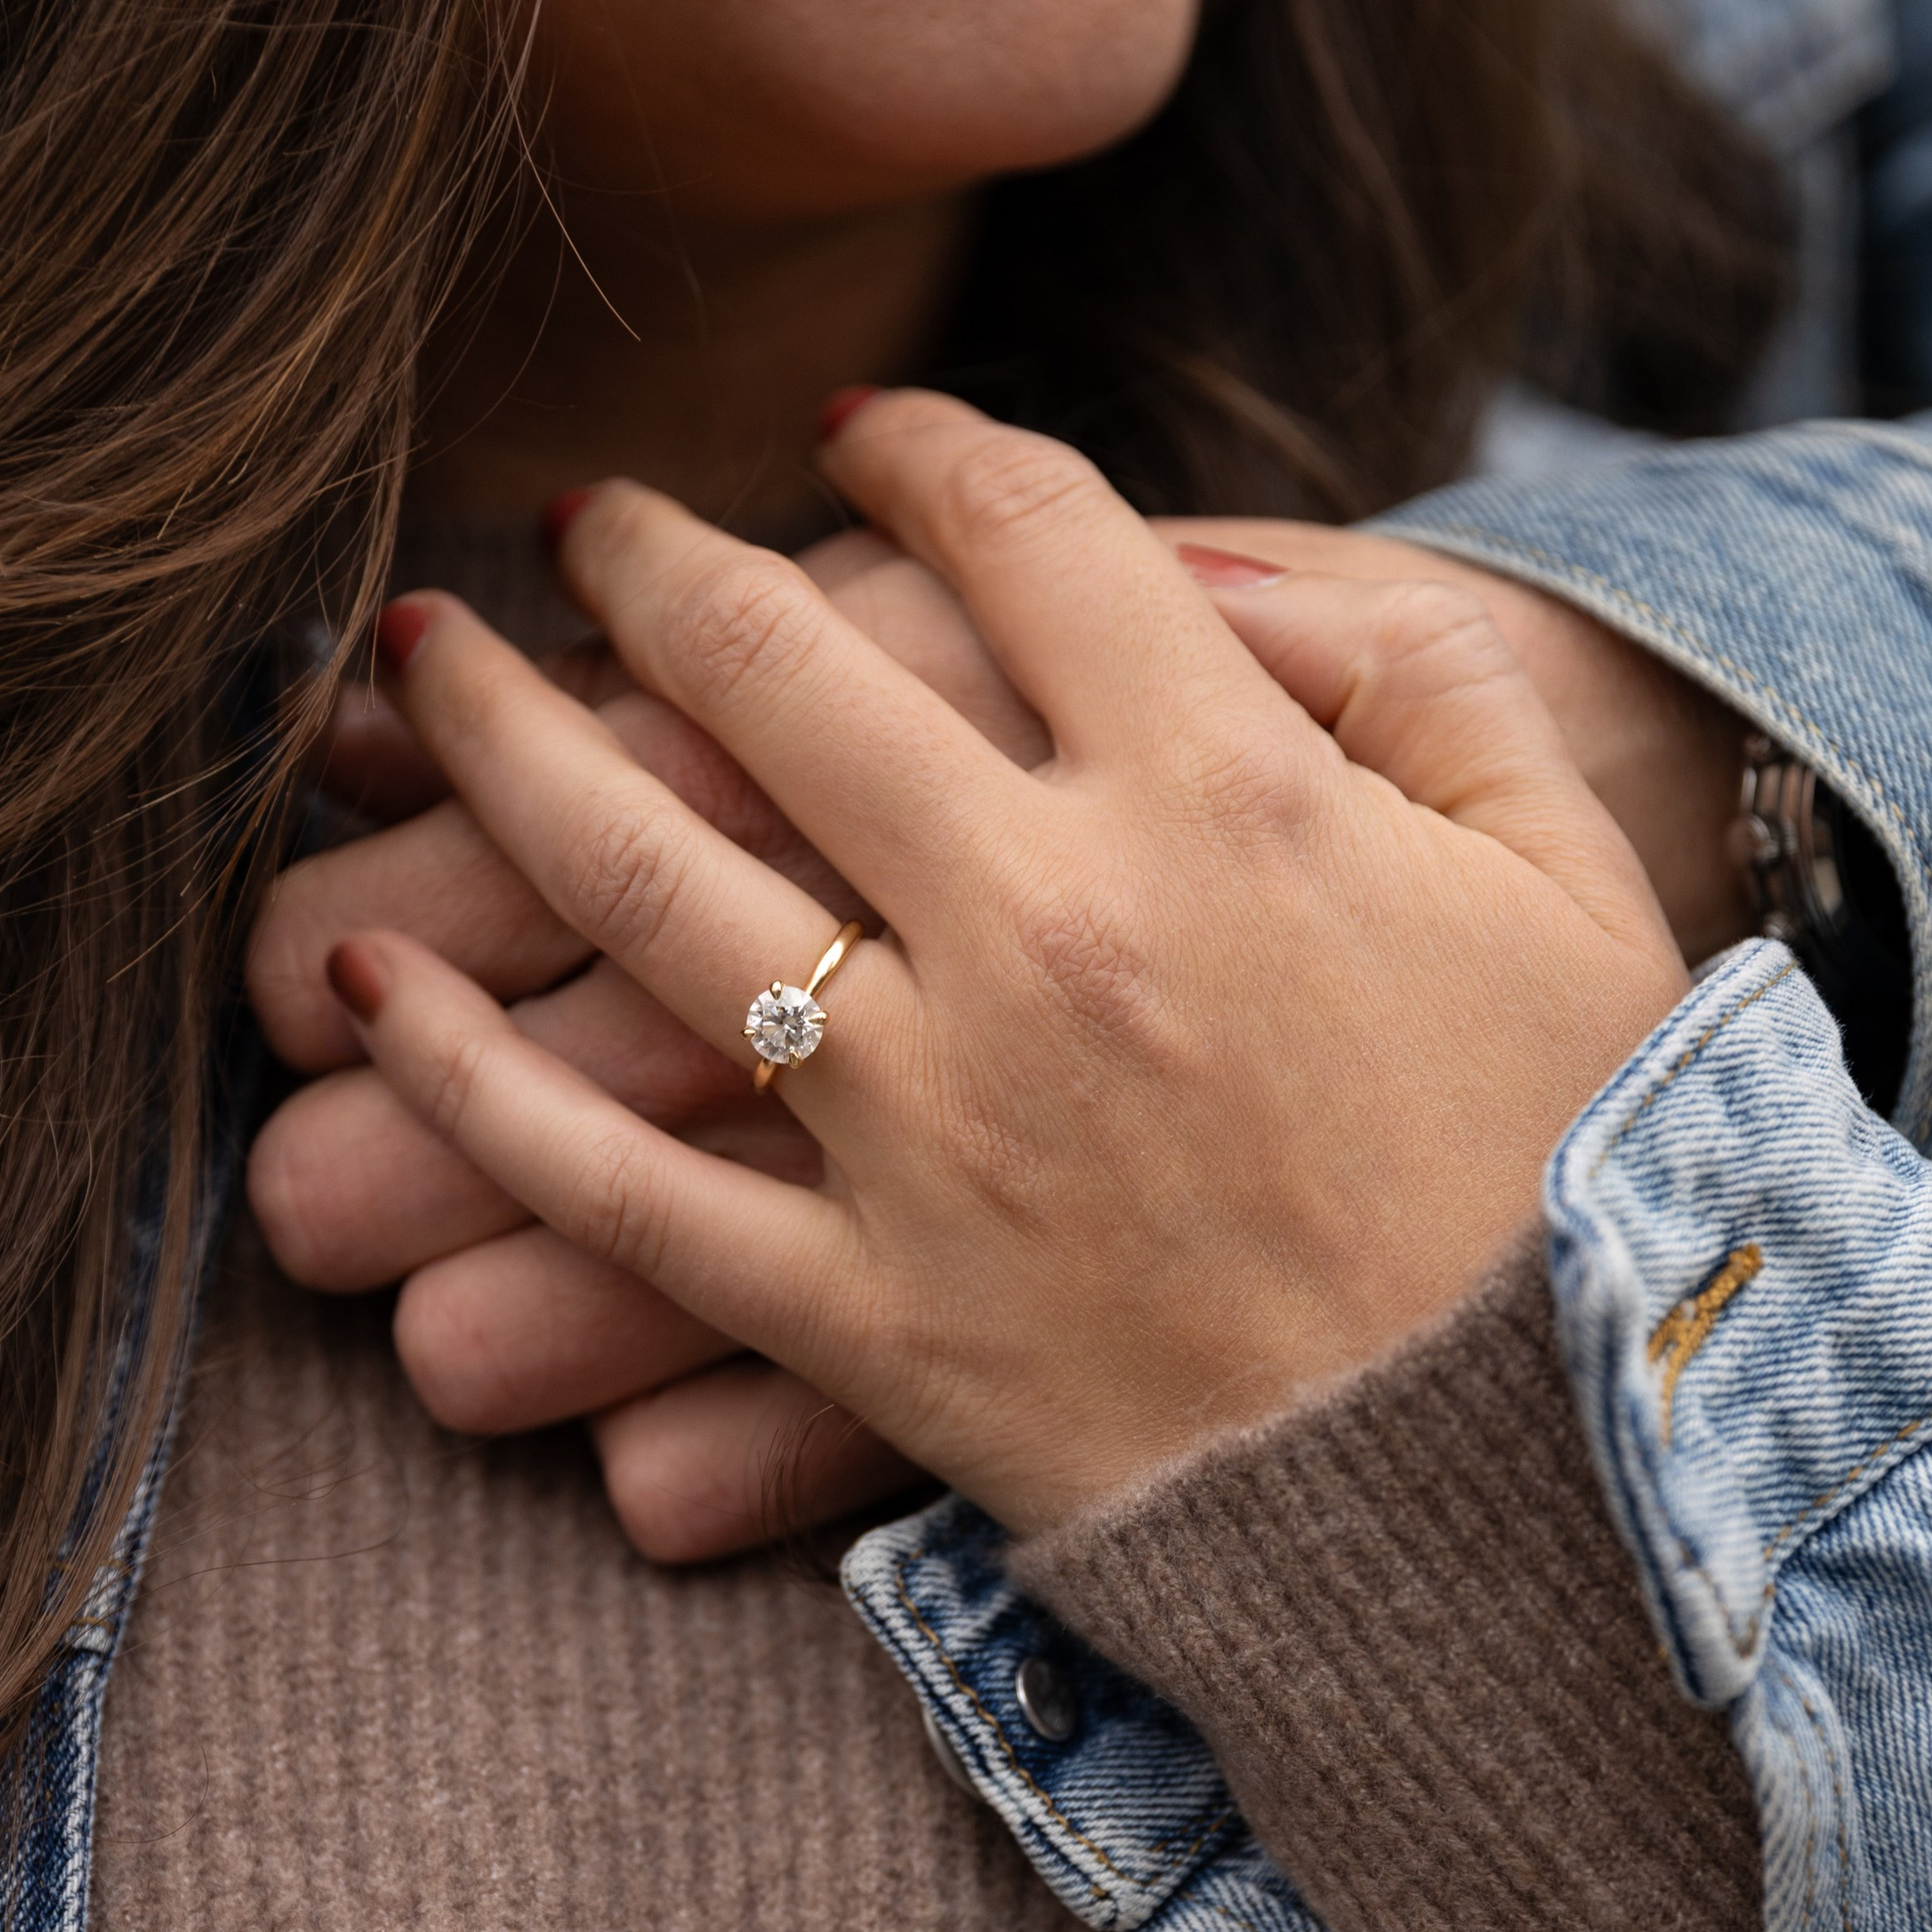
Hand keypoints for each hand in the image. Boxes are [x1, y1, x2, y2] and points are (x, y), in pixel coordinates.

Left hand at [313, 393, 1688, 1533]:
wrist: (1542, 1497)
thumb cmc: (1572, 1180)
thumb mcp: (1569, 885)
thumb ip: (1427, 681)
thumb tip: (1218, 575)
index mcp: (1230, 794)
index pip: (1024, 529)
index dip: (918, 447)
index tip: (855, 434)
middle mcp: (1048, 927)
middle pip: (779, 668)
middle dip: (657, 560)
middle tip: (589, 521)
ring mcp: (938, 1126)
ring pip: (647, 885)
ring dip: (503, 743)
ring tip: (418, 658)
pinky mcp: (870, 1313)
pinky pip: (617, 1184)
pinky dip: (471, 1082)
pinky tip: (359, 987)